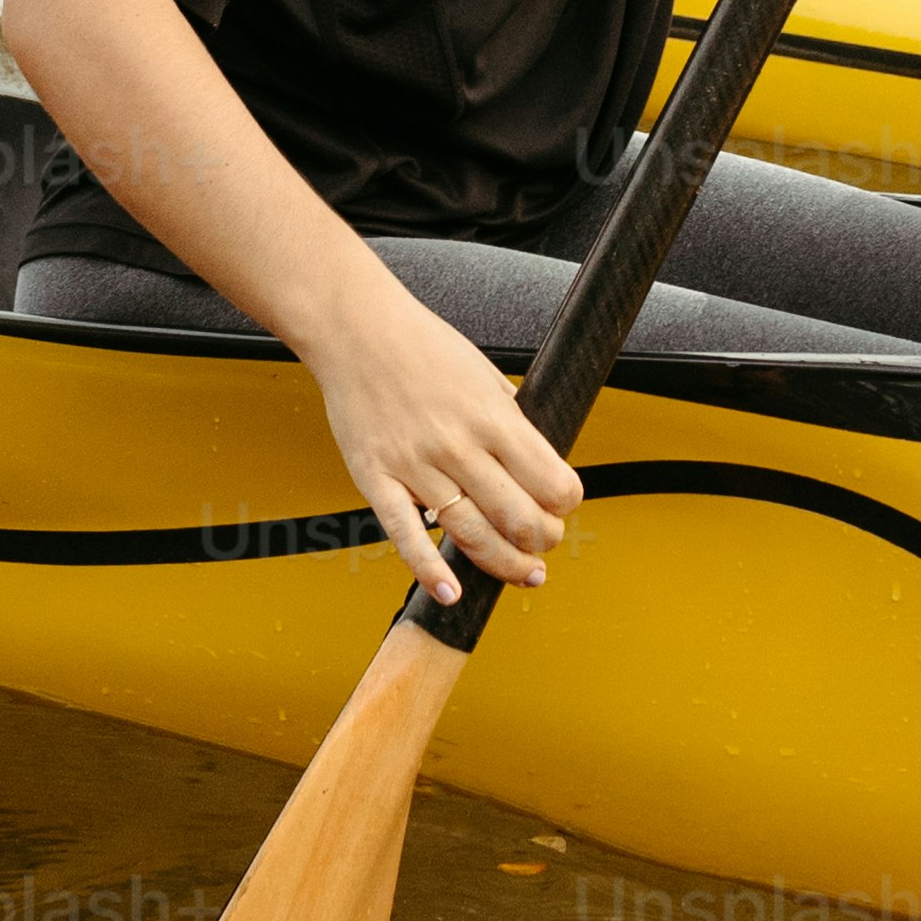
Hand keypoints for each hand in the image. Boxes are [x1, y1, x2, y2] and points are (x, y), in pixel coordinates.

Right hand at [304, 286, 585, 603]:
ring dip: (504, 564)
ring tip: (522, 573)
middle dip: (543, 541)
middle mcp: (459, 444)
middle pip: (518, 517)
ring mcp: (416, 465)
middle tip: (545, 544)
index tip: (563, 507)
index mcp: (493, 416)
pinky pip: (405, 535)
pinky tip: (450, 591)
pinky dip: (429, 570)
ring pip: (471, 535)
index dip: (565, 504)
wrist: (355, 330)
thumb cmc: (419, 345)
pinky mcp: (377, 479)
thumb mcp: (483, 373)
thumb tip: (533, 456)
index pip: (551, 481)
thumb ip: (508, 417)